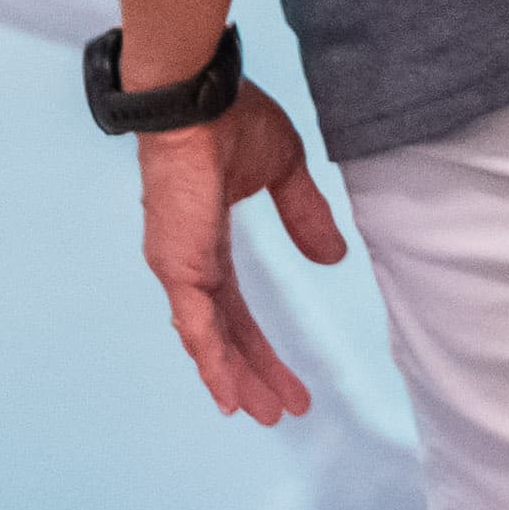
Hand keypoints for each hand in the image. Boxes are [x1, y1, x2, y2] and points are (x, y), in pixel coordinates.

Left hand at [141, 97, 344, 426]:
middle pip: (227, 334)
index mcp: (210, 243)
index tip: (289, 381)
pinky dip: (210, 359)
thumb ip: (304, 216)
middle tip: (279, 411)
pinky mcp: (176, 262)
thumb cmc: (230, 118)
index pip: (238, 310)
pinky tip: (226, 391)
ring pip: (209, 338)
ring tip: (260, 414)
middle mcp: (190, 262)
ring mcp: (179, 265)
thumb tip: (331, 257)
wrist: (196, 95)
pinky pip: (195, 322)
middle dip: (254, 374)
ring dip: (234, 378)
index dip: (262, 347)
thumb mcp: (283, 171)